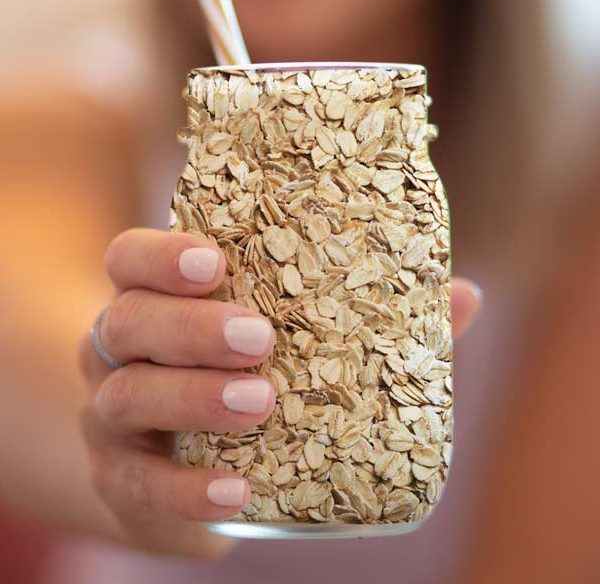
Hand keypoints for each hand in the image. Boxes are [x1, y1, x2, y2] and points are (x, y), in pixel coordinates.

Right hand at [78, 228, 481, 557]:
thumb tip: (462, 296)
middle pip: (126, 322)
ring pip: (125, 396)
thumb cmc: (244, 380)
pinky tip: (236, 489)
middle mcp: (122, 353)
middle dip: (189, 326)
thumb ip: (373, 319)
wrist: (179, 463)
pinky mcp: (123, 482)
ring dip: (191, 397)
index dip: (159, 255)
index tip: (214, 261)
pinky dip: (185, 487)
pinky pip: (139, 486)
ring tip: (258, 401)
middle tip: (258, 337)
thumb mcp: (291, 342)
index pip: (129, 259)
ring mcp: (113, 418)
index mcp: (160, 303)